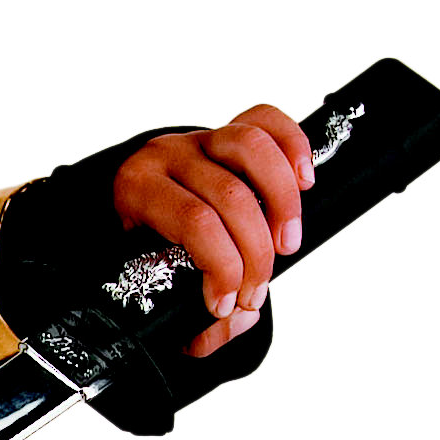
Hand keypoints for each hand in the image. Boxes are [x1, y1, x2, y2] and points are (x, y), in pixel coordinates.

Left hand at [112, 108, 313, 358]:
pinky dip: (294, 145)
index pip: (194, 222)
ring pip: (252, 147)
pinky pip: (266, 119)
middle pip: (231, 195)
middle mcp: (168, 154)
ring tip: (287, 244)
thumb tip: (237, 320)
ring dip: (282, 201)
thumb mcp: (149, 284)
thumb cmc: (144, 252)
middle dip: (255, 252)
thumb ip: (190, 315)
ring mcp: (200, 137)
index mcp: (139, 189)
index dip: (223, 267)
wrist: (133, 212)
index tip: (226, 305)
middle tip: (257, 291)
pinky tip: (306, 181)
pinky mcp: (229, 129)